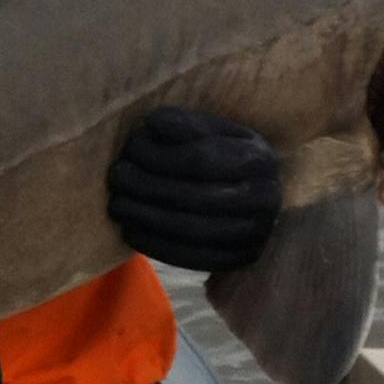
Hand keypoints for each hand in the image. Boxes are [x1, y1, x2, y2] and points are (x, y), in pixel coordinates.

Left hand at [108, 107, 280, 271]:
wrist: (255, 194)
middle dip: (147, 187)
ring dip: (146, 218)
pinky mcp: (240, 260)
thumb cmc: (225, 153)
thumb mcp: (213, 130)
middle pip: (195, 197)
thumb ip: (185, 125)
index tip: (131, 149)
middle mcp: (265, 199)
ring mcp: (255, 234)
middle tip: (117, 177)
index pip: (202, 159)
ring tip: (117, 204)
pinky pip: (192, 258)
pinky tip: (130, 230)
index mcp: (259, 160)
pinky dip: (155, 245)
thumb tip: (154, 123)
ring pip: (192, 231)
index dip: (160, 156)